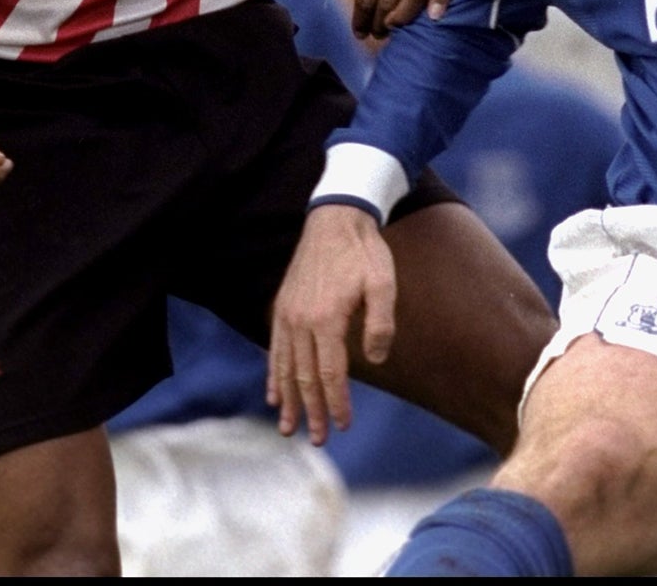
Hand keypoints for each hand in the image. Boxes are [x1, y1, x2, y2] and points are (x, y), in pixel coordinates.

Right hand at [267, 205, 397, 444]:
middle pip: (304, 377)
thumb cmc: (365, 252)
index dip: (337, 402)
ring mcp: (287, 314)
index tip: (343, 425)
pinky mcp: (282, 307)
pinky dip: (273, 375)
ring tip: (289, 429)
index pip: (331, 373)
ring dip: (289, 400)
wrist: (335, 217)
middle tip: (318, 439)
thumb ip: (380, 323)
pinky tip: (273, 394)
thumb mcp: (383, 283)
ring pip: (285, 367)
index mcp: (327, 318)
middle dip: (312, 411)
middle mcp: (301, 321)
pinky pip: (274, 349)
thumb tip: (375, 360)